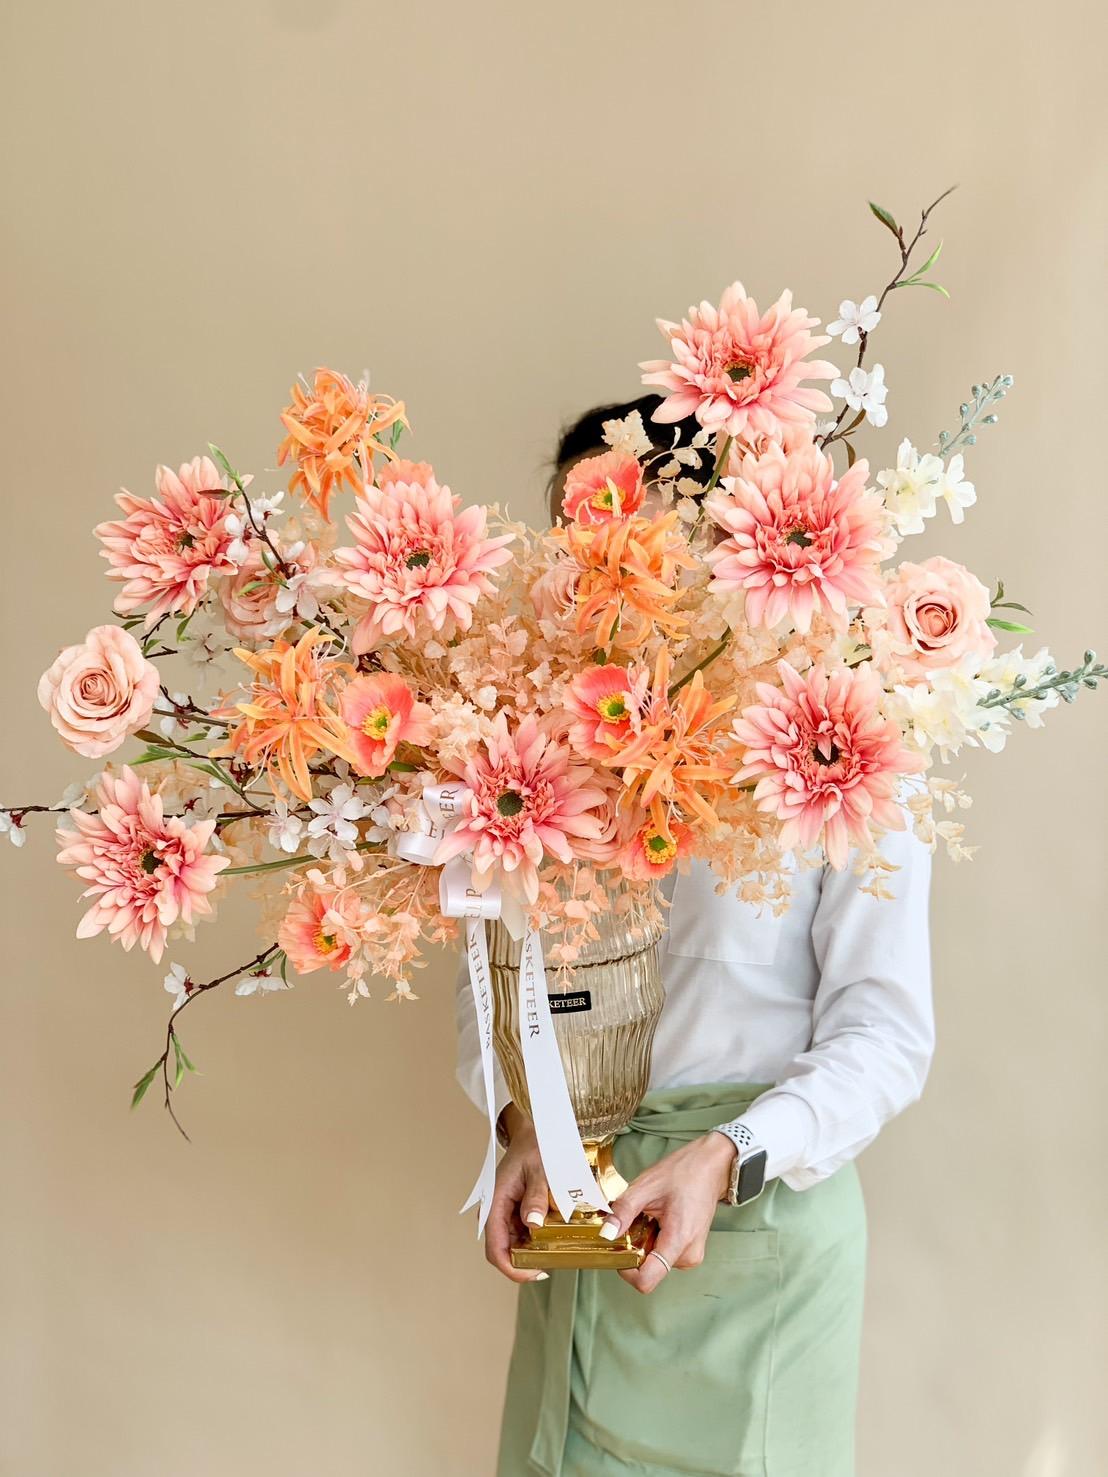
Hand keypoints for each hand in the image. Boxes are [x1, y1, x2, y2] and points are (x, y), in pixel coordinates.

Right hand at [483, 1105, 550, 1284]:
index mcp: (495, 1202)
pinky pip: (523, 1233)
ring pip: (514, 1243)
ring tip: (556, 1251)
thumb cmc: (537, 1145)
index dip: (512, 1267)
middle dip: (525, 1262)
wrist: (537, 1129)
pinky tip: (553, 1237)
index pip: (495, 1248)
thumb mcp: (540, 1170)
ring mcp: (506, 1211)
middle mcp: (496, 1210)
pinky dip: (536, 1240)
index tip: (535, 1273)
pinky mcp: (516, 1210)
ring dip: (532, 1252)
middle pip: (504, 1250)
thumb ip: (536, 1196)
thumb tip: (532, 1224)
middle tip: (552, 1263)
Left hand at [601, 1132, 735, 1294]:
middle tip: (637, 1220)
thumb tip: (606, 1234)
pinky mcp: (690, 1251)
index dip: (625, 1269)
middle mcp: (688, 1255)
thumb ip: (624, 1210)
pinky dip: (654, 1240)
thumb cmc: (684, 1173)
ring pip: (654, 1262)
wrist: (710, 1167)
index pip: (647, 1279)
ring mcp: (691, 1255)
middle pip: (648, 1270)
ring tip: (651, 1216)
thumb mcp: (646, 1186)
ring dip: (644, 1243)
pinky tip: (658, 1220)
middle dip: (635, 1248)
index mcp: (679, 1240)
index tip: (619, 1247)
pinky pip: (663, 1255)